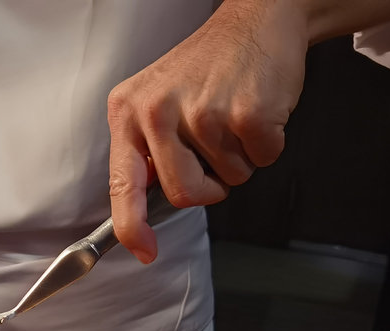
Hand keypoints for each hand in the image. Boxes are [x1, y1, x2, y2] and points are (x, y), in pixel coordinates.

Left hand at [107, 0, 308, 262]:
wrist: (256, 21)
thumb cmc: (208, 68)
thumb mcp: (157, 103)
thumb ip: (148, 153)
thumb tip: (146, 209)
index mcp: (128, 111)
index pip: (123, 184)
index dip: (131, 227)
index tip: (144, 250)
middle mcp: (158, 111)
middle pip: (183, 194)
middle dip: (207, 187)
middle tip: (215, 153)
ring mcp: (202, 112)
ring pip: (227, 180)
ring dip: (239, 161)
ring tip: (234, 119)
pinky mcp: (246, 113)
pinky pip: (261, 160)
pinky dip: (267, 146)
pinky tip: (257, 112)